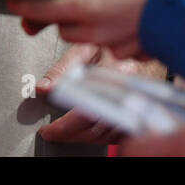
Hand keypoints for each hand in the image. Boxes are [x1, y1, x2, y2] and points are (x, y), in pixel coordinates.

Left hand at [9, 0, 177, 59]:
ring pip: (83, 37)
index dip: (24, 5)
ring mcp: (113, 46)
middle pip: (62, 27)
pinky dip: (109, 30)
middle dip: (59, 13)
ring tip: (102, 0)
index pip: (44, 9)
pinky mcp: (129, 53)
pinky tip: (124, 14)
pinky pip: (108, 44)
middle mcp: (96, 31)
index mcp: (89, 6)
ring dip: (83, 22)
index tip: (14, 0)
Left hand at [36, 44, 167, 144]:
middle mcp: (128, 96)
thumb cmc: (113, 48)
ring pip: (105, 136)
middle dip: (69, 135)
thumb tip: (43, 88)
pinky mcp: (135, 116)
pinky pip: (115, 136)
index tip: (48, 130)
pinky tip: (84, 132)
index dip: (65, 126)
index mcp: (116, 77)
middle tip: (51, 133)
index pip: (87, 112)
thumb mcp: (86, 49)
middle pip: (96, 129)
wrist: (140, 46)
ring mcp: (135, 108)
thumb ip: (63, 68)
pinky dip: (97, 138)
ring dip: (81, 138)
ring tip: (63, 132)